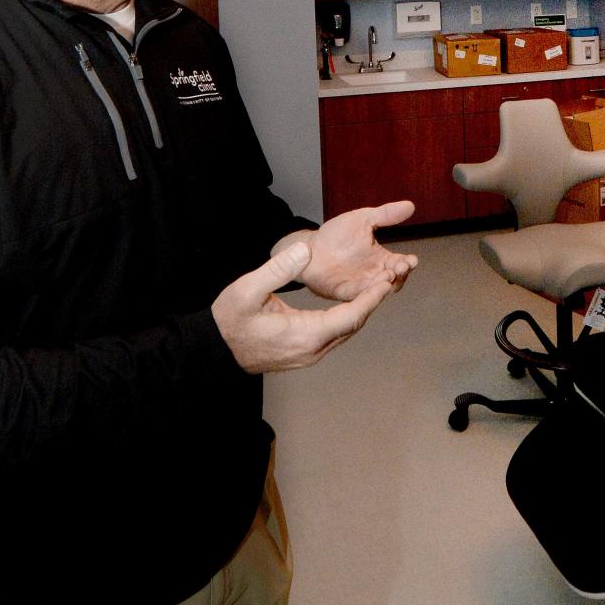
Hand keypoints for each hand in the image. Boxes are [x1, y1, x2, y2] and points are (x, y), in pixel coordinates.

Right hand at [211, 243, 393, 372]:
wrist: (216, 350)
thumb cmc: (230, 320)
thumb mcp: (248, 289)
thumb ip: (278, 268)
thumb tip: (305, 250)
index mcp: (305, 334)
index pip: (350, 317)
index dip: (371, 299)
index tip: (387, 282)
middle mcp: (313, 349)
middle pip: (353, 326)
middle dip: (371, 303)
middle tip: (388, 279)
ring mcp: (309, 354)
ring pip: (344, 332)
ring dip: (360, 311)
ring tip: (375, 288)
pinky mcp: (303, 353)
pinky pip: (333, 335)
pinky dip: (346, 318)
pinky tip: (350, 304)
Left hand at [272, 201, 417, 302]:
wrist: (309, 246)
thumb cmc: (336, 234)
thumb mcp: (363, 219)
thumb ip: (385, 214)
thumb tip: (411, 205)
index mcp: (381, 259)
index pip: (400, 263)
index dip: (408, 263)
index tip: (412, 260)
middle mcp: (373, 274)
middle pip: (394, 280)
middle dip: (400, 275)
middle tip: (401, 267)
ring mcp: (359, 285)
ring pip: (378, 290)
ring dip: (386, 284)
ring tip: (389, 275)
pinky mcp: (342, 292)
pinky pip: (357, 295)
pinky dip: (366, 292)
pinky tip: (372, 286)